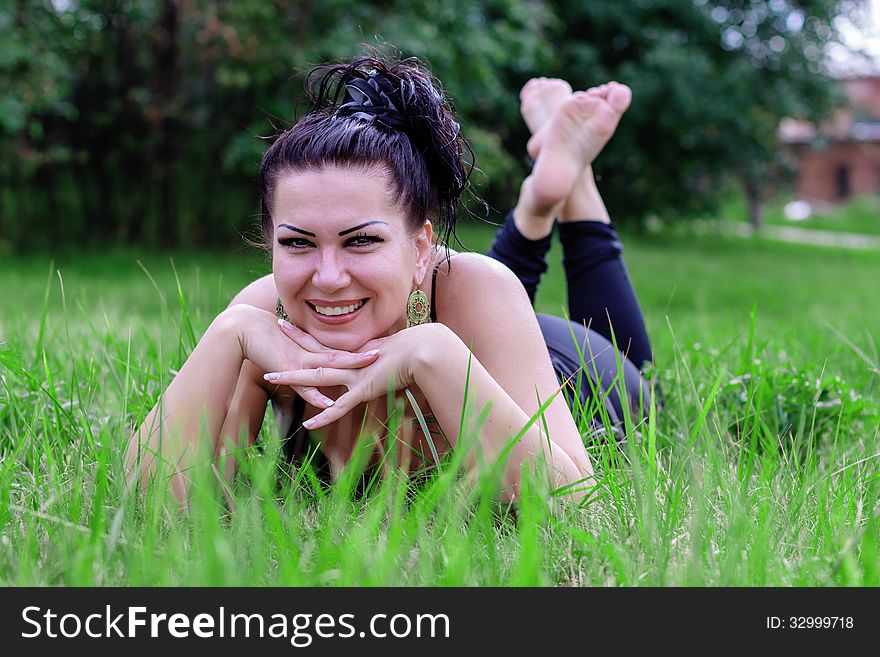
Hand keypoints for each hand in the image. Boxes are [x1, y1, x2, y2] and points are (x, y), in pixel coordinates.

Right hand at [226, 304, 379, 408]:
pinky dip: (317, 396)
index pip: (342, 350)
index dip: (362, 349)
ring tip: (371, 368)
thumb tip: (313, 365)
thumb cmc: (264, 338)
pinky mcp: (286, 371)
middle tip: (389, 350)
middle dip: (365, 354)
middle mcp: (310, 353)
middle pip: (343, 354)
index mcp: (312, 349)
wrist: (242, 328)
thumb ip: (303, 357)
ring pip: (329, 367)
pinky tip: (331, 403)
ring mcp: (300, 362)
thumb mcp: (289, 349)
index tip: (383, 346)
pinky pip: (305, 388)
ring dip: (350, 368)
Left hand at [264, 322, 437, 429]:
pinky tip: (307, 425)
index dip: (307, 334)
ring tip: (268, 377)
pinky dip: (323, 416)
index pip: (326, 342)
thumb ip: (384, 357)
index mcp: (356, 353)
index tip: (291, 325)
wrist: (424, 350)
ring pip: (316, 377)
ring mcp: (354, 375)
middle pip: (315, 352)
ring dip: (292, 378)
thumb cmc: (416, 350)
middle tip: (273, 330)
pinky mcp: (363, 390)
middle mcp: (350, 362)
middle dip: (291, 344)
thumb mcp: (394, 352)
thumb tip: (384, 357)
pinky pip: (338, 407)